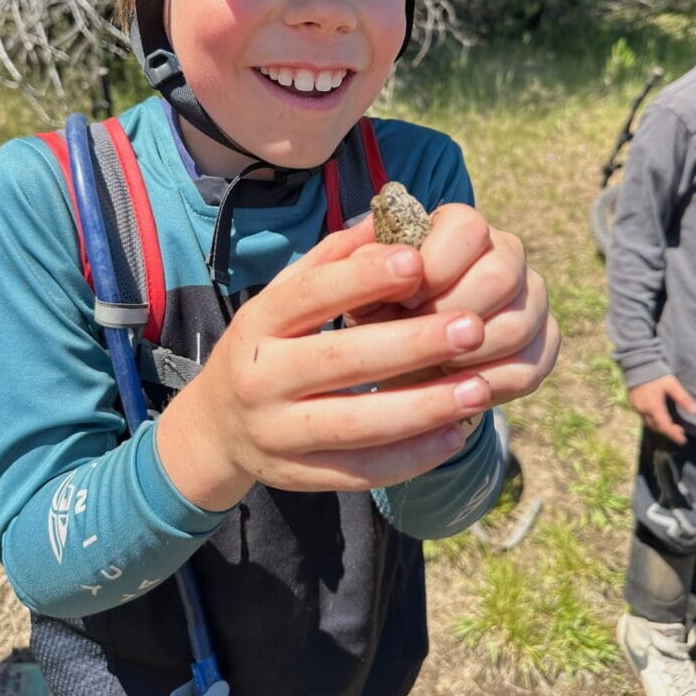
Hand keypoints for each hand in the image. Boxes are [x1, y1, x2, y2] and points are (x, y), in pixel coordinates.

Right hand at [156, 218, 493, 510]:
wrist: (216, 427)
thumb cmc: (269, 345)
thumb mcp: (284, 297)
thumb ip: (334, 260)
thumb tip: (390, 220)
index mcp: (258, 323)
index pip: (310, 295)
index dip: (363, 278)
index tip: (420, 262)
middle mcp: (261, 377)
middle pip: (339, 360)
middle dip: (411, 344)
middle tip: (473, 327)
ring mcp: (276, 432)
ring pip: (355, 424)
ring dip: (423, 408)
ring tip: (479, 389)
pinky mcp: (297, 476)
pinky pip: (360, 471)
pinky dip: (410, 457)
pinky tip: (454, 435)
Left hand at [346, 204, 560, 409]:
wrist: (404, 355)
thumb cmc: (380, 307)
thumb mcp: (361, 285)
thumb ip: (365, 265)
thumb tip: (383, 258)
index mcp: (464, 228)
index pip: (468, 230)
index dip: (435, 267)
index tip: (402, 298)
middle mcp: (508, 255)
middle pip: (500, 277)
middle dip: (449, 314)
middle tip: (412, 336)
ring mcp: (533, 300)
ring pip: (514, 326)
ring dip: (463, 354)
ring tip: (426, 364)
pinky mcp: (544, 345)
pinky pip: (525, 370)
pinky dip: (482, 386)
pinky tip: (451, 390)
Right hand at [628, 375, 695, 444]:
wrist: (636, 364)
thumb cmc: (656, 374)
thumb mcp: (672, 384)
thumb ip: (683, 398)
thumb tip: (695, 411)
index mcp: (653, 407)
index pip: (664, 426)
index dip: (674, 434)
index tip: (682, 440)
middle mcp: (643, 410)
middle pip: (655, 427)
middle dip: (668, 432)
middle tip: (680, 433)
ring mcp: (636, 407)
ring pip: (648, 423)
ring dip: (659, 427)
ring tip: (671, 427)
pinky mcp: (632, 402)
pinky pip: (643, 416)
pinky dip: (652, 420)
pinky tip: (659, 416)